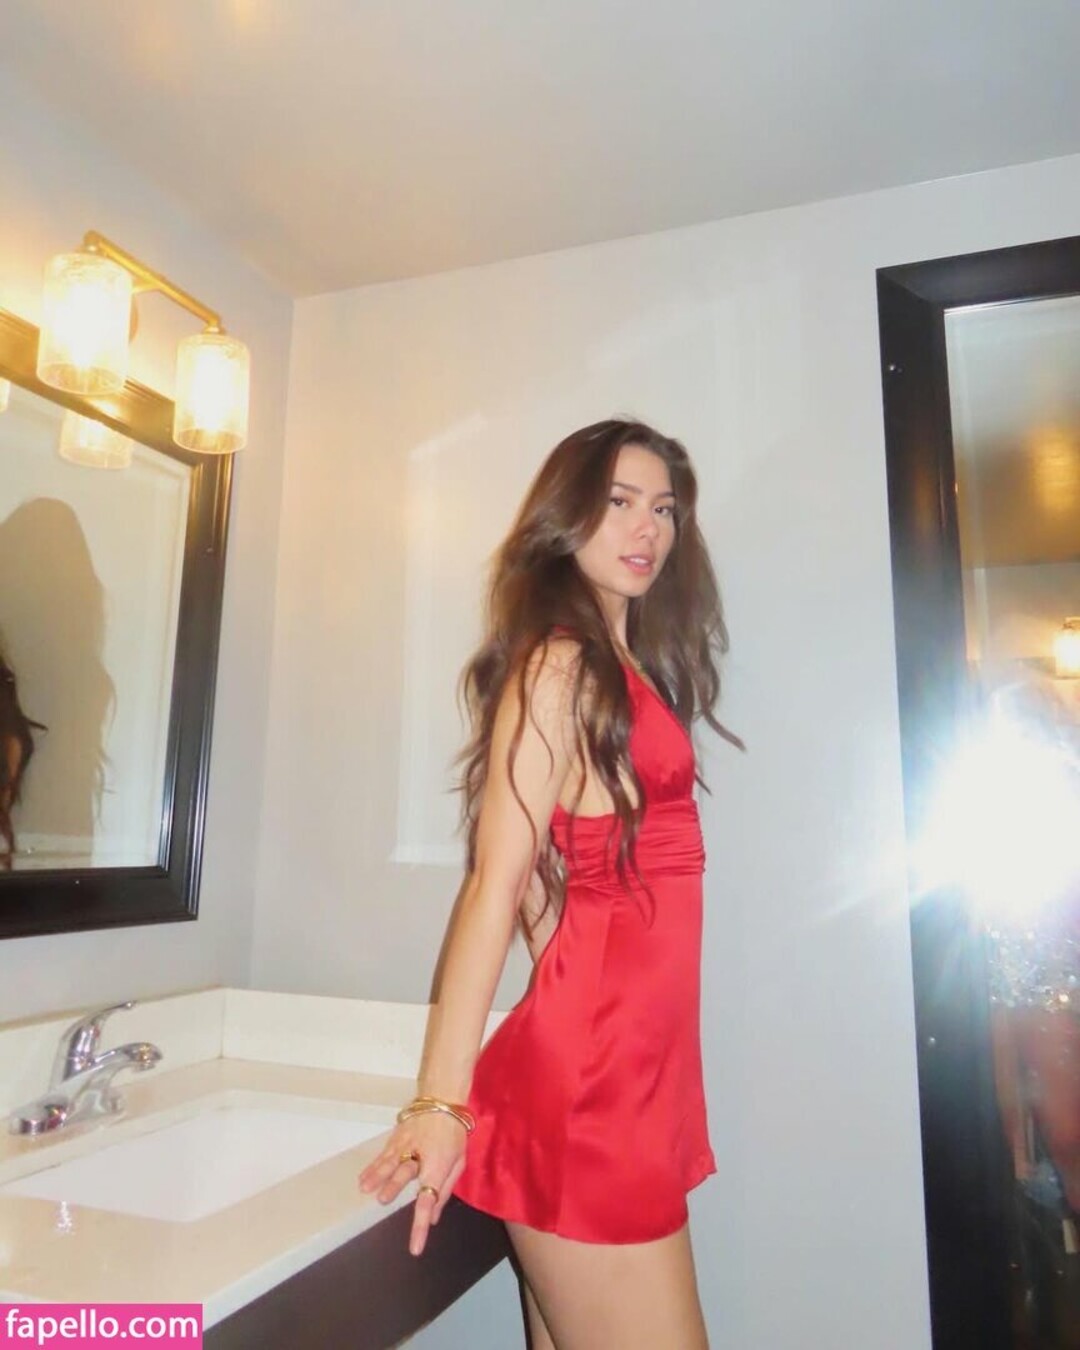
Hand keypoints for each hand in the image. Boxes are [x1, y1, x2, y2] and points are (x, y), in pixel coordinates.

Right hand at [358, 1112, 467, 1255]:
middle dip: (394, 1185)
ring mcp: (406, 1145)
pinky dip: (372, 1167)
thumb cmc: (454, 1133)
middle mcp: (420, 1156)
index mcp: (439, 1166)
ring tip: (364, 1188)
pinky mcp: (396, 1137)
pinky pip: (383, 1155)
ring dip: (377, 1175)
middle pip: (405, 1172)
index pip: (429, 1200)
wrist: (442, 1098)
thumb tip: (434, 1218)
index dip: (421, 1226)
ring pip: (390, 1162)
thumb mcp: (459, 1162)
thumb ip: (446, 1190)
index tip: (414, 1248)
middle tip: (382, 1199)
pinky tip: (363, 1178)